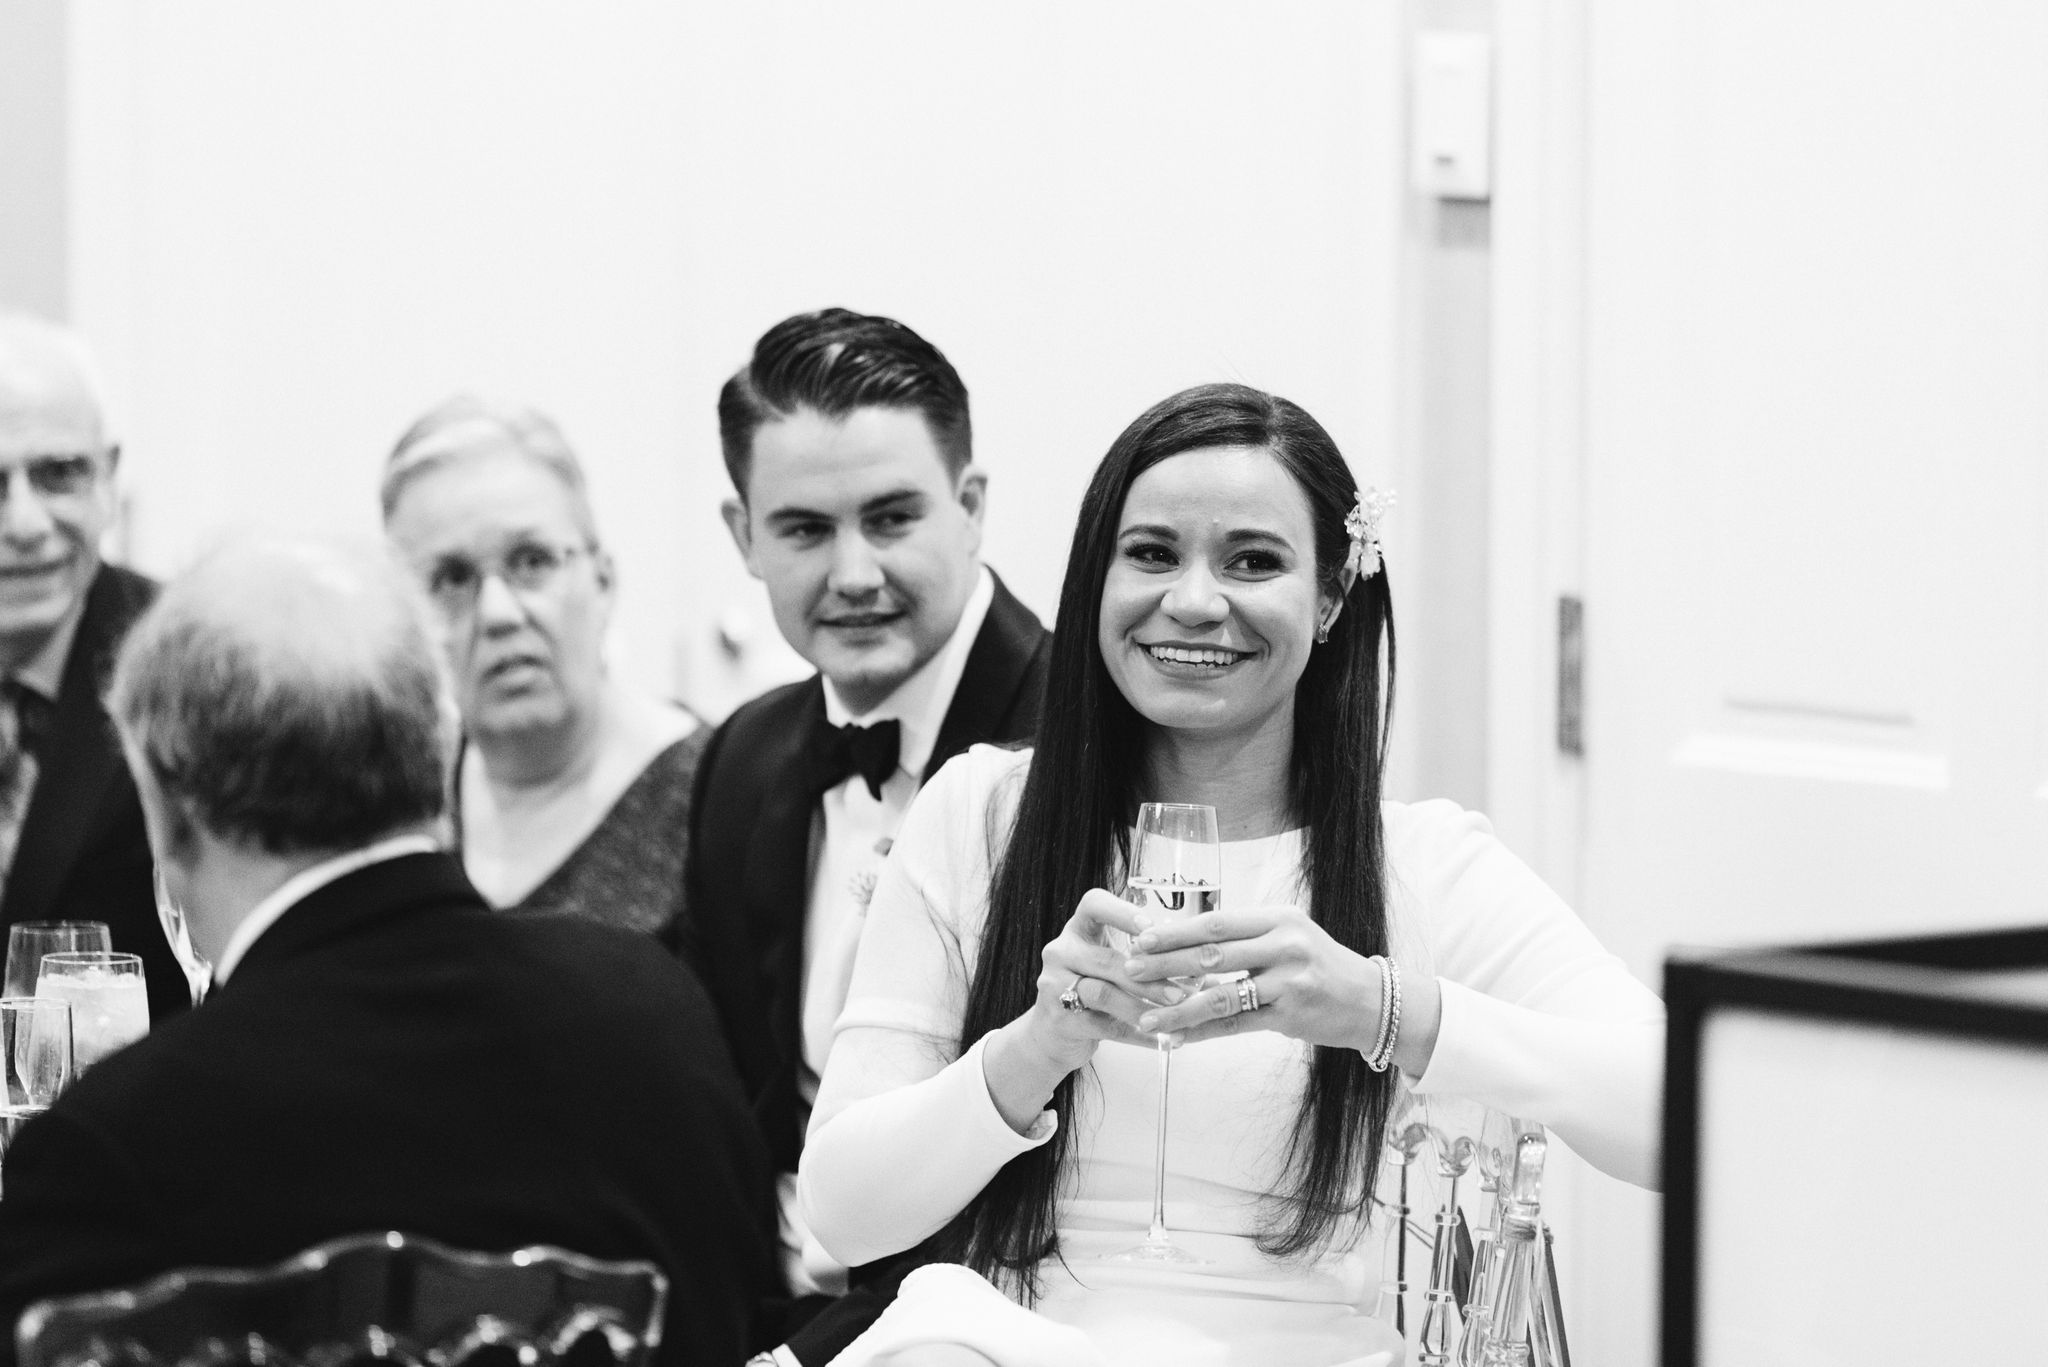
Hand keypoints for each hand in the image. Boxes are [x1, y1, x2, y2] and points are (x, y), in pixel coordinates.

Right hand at [982, 888, 1186, 1134]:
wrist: (1053, 1033)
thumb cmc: (1095, 989)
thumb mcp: (1113, 965)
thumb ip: (1149, 959)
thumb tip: (1205, 964)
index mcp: (1078, 930)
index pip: (1094, 905)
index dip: (1123, 913)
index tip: (1152, 928)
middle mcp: (1061, 951)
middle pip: (1106, 958)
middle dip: (1149, 976)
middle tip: (1182, 991)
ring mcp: (1054, 985)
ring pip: (1103, 993)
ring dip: (1142, 1006)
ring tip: (1173, 1016)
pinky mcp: (1059, 1019)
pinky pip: (1104, 1026)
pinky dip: (1138, 1034)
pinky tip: (1163, 1039)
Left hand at [1120, 904, 1380, 1051]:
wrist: (1371, 1000)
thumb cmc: (1320, 965)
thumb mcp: (1288, 935)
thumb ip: (1245, 937)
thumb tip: (1186, 941)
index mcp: (1278, 919)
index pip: (1216, 922)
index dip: (1176, 931)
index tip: (1141, 937)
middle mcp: (1284, 946)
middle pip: (1212, 955)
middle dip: (1166, 964)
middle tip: (1130, 970)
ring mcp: (1289, 983)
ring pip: (1221, 996)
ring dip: (1178, 1007)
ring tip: (1145, 1015)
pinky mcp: (1291, 1017)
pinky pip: (1237, 1026)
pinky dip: (1203, 1032)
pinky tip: (1177, 1038)